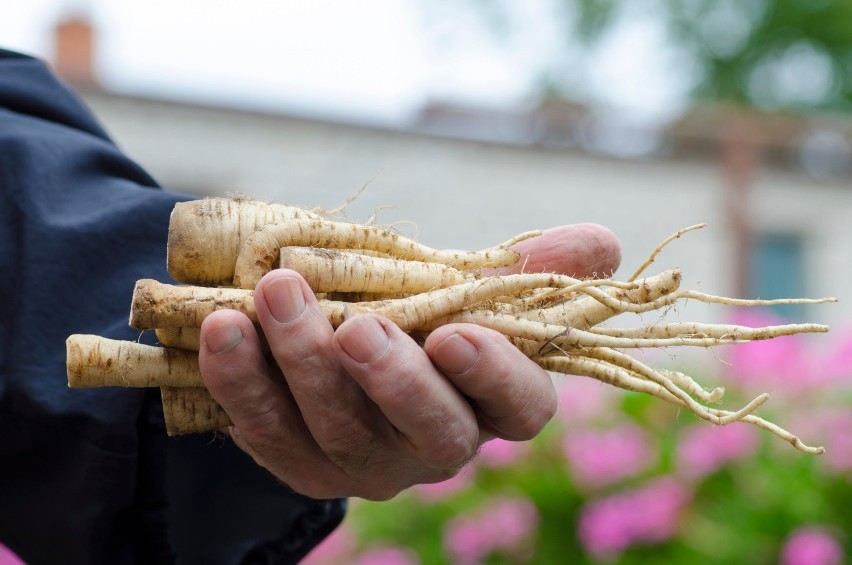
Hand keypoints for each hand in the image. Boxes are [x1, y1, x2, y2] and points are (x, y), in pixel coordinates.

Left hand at [198, 224, 620, 499]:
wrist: (342, 353)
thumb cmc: (424, 318)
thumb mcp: (470, 290)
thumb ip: (527, 274)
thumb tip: (602, 243)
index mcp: (492, 402)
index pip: (521, 407)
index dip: (496, 376)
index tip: (458, 332)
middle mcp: (436, 444)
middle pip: (427, 430)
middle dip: (392, 380)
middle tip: (358, 326)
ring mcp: (364, 461)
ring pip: (336, 427)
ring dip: (303, 361)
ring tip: (274, 293)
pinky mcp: (299, 462)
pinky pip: (265, 428)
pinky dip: (241, 378)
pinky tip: (223, 328)